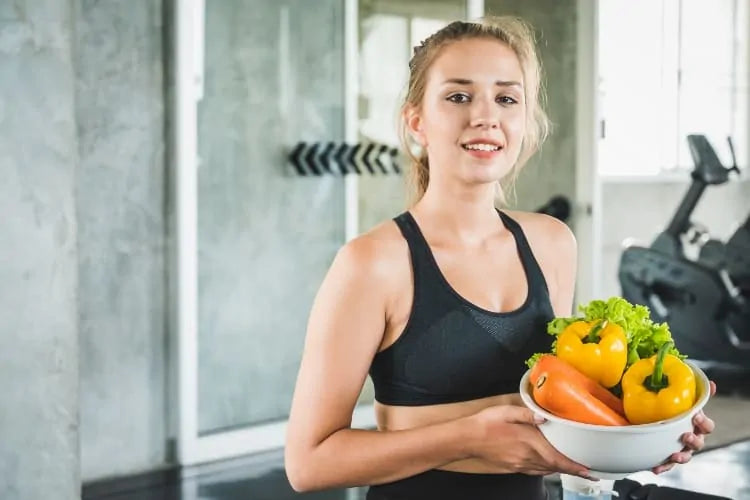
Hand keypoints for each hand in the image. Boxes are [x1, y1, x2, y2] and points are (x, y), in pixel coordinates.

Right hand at [471, 405, 592, 478]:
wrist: (466, 439)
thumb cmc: (485, 424)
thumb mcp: (505, 412)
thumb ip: (526, 413)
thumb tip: (544, 416)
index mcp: (527, 442)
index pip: (556, 458)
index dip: (573, 466)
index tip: (588, 469)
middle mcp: (526, 457)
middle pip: (553, 467)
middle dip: (571, 468)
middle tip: (586, 469)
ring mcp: (519, 464)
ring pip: (545, 470)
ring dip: (559, 469)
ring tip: (570, 467)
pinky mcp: (512, 467)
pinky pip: (534, 471)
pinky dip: (545, 469)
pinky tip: (546, 465)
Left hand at [652, 380, 716, 473]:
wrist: (654, 420)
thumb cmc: (674, 410)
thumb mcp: (683, 400)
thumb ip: (696, 394)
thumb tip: (711, 384)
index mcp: (696, 425)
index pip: (707, 426)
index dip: (703, 422)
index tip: (695, 415)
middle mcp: (691, 438)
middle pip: (699, 443)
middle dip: (693, 440)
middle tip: (685, 436)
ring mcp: (681, 448)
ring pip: (686, 456)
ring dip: (681, 457)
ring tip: (674, 455)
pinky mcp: (668, 457)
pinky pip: (668, 465)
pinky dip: (663, 467)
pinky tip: (655, 468)